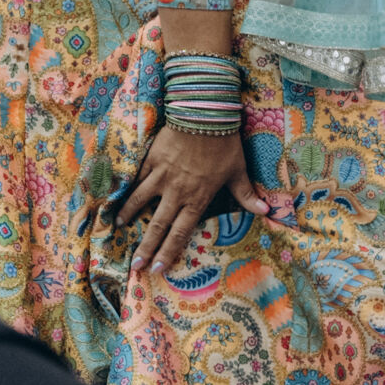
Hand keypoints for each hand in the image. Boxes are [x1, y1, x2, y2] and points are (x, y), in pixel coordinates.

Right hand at [119, 121, 279, 273]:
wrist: (205, 115)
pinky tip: (119, 196)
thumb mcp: (237, 171)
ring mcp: (161, 176)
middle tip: (136, 265)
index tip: (157, 269)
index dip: (168, 253)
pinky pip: (137, 178)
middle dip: (146, 247)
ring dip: (128, 216)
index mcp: (197, 199)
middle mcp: (176, 192)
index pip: (180, 233)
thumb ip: (246, 195)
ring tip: (118, 227)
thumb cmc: (224, 145)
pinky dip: (128, 189)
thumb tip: (266, 212)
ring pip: (140, 201)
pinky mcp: (152, 159)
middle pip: (157, 225)